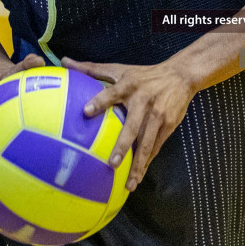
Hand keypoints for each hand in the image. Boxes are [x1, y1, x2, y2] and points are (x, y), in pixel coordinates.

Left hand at [63, 57, 197, 190]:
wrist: (181, 76)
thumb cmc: (143, 74)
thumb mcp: (119, 68)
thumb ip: (91, 69)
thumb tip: (63, 61)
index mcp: (129, 85)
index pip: (112, 93)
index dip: (100, 101)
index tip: (86, 111)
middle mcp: (144, 101)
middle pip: (133, 126)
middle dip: (123, 145)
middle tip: (111, 164)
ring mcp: (158, 115)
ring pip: (147, 143)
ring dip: (138, 164)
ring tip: (129, 183)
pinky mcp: (169, 125)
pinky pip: (155, 147)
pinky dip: (147, 162)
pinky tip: (138, 176)